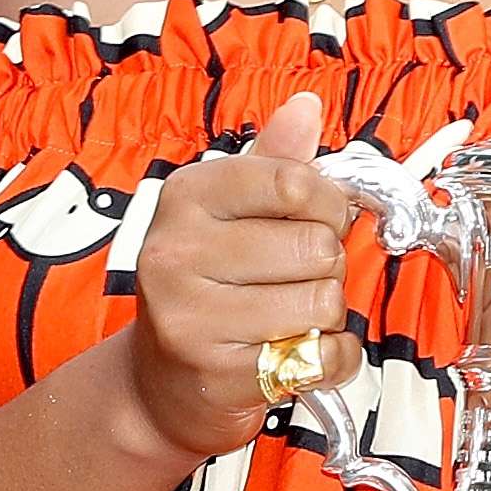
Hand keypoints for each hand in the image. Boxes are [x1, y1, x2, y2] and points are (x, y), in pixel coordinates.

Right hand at [117, 93, 363, 463]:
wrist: (160, 383)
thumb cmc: (206, 288)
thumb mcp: (229, 213)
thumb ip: (273, 162)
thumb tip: (306, 107)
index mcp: (185, 197)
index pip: (295, 183)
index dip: (330, 205)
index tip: (320, 220)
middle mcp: (176, 252)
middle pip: (317, 247)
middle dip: (325, 267)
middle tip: (293, 280)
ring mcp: (191, 316)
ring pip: (323, 302)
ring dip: (325, 315)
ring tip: (287, 316)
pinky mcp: (219, 374)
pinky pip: (323, 356)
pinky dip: (330, 358)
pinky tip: (295, 353)